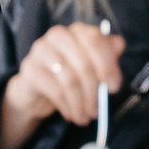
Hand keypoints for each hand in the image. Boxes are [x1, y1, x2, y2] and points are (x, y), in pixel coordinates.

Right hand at [3, 23, 123, 128]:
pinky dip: (67, 107)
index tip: (113, 88)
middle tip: (98, 111)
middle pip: (84, 64)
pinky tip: (71, 114)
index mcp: (77, 31)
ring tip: (85, 117)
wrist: (37, 89)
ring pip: (70, 80)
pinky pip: (54, 91)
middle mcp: (58, 35)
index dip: (107, 65)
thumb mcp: (92, 67)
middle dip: (94, 93)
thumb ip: (107, 56)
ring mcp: (41, 50)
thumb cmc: (69, 75)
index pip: (95, 40)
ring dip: (81, 104)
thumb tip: (119, 44)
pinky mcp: (29, 69)